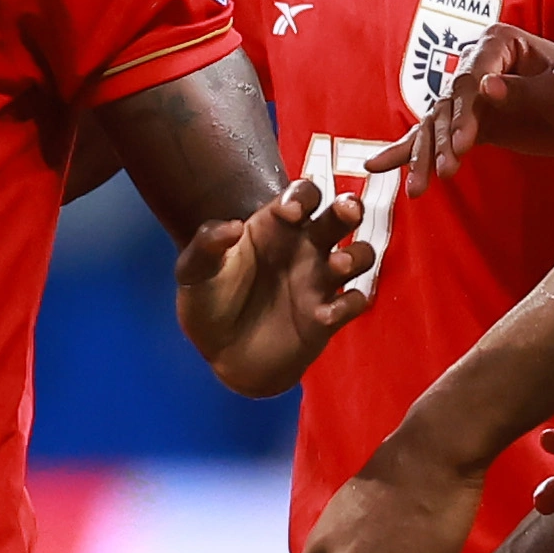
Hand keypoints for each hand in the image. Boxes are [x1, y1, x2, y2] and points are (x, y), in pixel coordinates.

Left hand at [177, 173, 373, 392]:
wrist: (220, 356)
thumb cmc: (209, 304)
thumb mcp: (194, 273)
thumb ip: (206, 246)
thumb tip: (232, 226)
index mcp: (274, 227)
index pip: (302, 196)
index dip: (302, 196)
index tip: (289, 212)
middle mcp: (304, 248)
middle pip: (340, 217)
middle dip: (349, 207)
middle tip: (346, 210)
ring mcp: (319, 281)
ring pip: (359, 255)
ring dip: (356, 255)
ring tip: (337, 264)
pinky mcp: (328, 316)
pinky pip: (354, 302)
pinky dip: (347, 305)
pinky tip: (323, 315)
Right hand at [389, 25, 553, 187]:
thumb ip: (524, 90)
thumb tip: (484, 87)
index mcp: (500, 42)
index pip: (471, 76)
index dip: (464, 110)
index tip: (464, 141)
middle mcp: (478, 65)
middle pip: (447, 102)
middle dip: (442, 138)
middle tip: (447, 168)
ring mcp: (472, 96)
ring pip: (435, 125)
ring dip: (424, 156)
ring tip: (418, 189)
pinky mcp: (472, 124)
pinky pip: (436, 138)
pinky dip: (407, 153)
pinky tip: (376, 166)